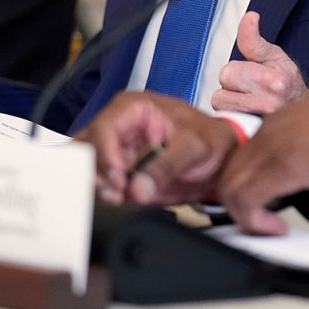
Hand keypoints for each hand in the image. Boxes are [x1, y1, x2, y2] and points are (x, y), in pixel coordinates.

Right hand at [74, 91, 239, 206]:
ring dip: (99, 186)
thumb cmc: (210, 139)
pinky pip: (100, 183)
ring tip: (121, 198)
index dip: (105, 157)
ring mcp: (115, 150)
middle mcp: (117, 126)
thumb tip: (137, 189)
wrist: (220, 160)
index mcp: (132, 107)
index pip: (103, 128)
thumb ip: (166, 165)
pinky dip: (105, 195)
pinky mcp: (118, 172)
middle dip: (98, 174)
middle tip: (117, 194)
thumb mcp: (194, 146)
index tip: (118, 182)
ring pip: (88, 167)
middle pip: (88, 148)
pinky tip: (120, 201)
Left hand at [211, 11, 308, 112]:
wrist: (299, 113)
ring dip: (229, 100)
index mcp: (274, 81)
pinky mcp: (249, 134)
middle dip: (232, 84)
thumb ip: (254, 40)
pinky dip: (229, 115)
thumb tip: (249, 17)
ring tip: (247, 100)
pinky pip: (223, 119)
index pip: (229, 71)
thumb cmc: (287, 82)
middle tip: (250, 86)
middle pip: (222, 88)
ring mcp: (258, 122)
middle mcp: (268, 103)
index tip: (250, 74)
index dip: (237, 70)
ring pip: (220, 103)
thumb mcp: (274, 56)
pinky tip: (244, 112)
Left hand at [218, 77, 308, 234]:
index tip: (260, 211)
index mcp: (279, 126)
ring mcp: (269, 146)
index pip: (241, 161)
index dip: (246, 190)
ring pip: (228, 187)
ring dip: (244, 216)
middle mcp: (267, 132)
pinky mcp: (278, 164)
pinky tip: (277, 229)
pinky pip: (244, 198)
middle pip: (228, 173)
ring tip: (268, 229)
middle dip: (239, 205)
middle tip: (261, 225)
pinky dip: (253, 221)